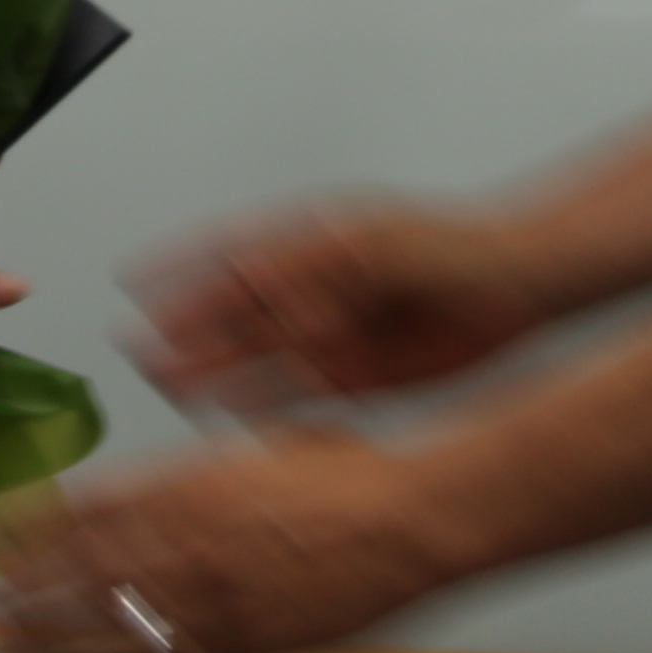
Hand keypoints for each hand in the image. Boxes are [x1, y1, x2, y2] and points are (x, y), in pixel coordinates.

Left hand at [0, 427, 464, 652]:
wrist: (412, 520)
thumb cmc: (349, 475)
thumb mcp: (256, 449)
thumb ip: (195, 478)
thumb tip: (151, 495)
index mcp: (184, 487)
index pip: (78, 514)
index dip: (25, 531)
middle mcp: (185, 546)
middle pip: (73, 578)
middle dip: (18, 593)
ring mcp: (212, 605)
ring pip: (106, 635)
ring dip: (53, 646)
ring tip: (21, 651)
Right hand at [128, 195, 546, 409]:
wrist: (519, 284)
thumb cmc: (452, 246)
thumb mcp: (376, 245)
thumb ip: (313, 265)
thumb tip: (252, 278)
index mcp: (310, 238)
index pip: (230, 254)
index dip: (179, 268)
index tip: (132, 281)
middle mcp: (313, 286)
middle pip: (233, 311)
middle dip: (184, 330)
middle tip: (136, 349)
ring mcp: (332, 332)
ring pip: (257, 356)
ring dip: (212, 371)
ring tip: (166, 385)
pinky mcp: (358, 374)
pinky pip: (298, 392)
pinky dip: (264, 403)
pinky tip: (232, 414)